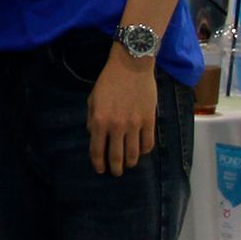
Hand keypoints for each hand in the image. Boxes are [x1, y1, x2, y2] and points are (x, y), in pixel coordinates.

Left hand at [87, 49, 157, 174]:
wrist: (131, 67)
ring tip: (129, 164)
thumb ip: (92, 119)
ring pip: (134, 153)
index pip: (97, 150)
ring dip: (131, 163)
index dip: (98, 163)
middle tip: (116, 172)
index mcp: (99, 121)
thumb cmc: (109, 81)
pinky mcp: (149, 120)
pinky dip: (145, 151)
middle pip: (116, 156)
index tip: (100, 169)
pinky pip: (148, 143)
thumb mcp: (92, 99)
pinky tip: (142, 151)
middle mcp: (116, 126)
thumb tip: (94, 135)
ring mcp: (134, 125)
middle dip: (115, 168)